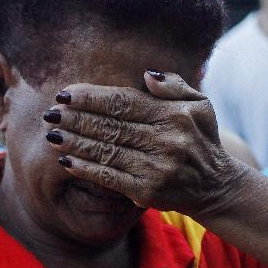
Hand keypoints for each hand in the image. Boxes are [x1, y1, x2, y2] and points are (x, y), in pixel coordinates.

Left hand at [43, 71, 246, 216]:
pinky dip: (86, 169)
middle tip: (50, 113)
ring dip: (75, 143)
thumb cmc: (201, 140)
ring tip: (52, 135)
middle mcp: (166, 141)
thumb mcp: (200, 105)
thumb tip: (146, 75)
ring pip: (106, 151)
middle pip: (110, 126)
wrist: (216, 187)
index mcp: (174, 115)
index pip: (124, 102)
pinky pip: (110, 177)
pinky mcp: (148, 191)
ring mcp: (156, 168)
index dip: (92, 98)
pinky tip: (67, 161)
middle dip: (76, 119)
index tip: (65, 94)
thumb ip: (174, 86)